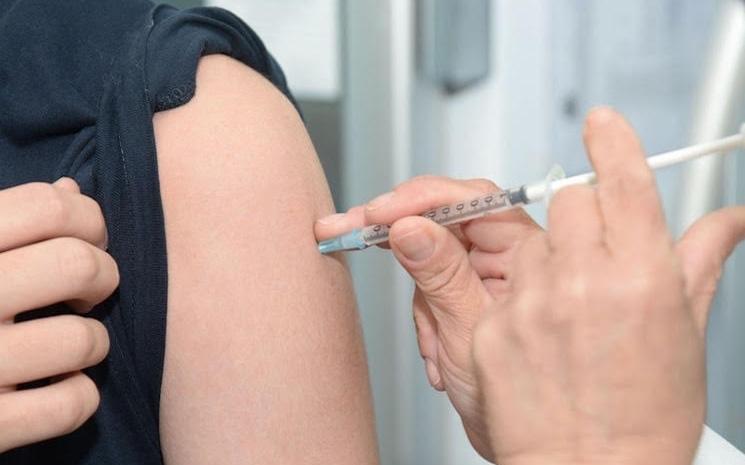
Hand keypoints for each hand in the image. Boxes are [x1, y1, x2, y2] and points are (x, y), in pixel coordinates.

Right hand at [0, 179, 118, 452]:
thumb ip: (6, 220)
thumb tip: (72, 190)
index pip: (50, 206)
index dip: (89, 220)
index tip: (86, 241)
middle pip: (80, 264)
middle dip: (101, 277)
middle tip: (84, 294)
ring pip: (84, 340)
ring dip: (90, 342)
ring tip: (63, 345)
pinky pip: (72, 405)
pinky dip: (78, 396)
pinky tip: (53, 387)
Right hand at [316, 177, 542, 459]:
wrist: (527, 444)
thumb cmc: (524, 398)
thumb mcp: (469, 330)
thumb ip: (440, 273)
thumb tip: (409, 226)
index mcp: (526, 252)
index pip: (471, 200)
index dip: (420, 198)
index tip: (377, 213)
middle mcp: (508, 256)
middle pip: (443, 220)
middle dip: (397, 234)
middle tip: (345, 229)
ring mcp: (486, 275)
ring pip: (430, 257)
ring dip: (421, 303)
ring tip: (435, 346)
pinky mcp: (468, 292)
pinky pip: (430, 286)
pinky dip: (424, 319)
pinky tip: (439, 353)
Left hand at [471, 108, 744, 464]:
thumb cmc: (645, 418)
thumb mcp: (685, 334)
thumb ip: (699, 262)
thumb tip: (730, 220)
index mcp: (642, 277)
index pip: (622, 184)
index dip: (611, 144)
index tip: (600, 124)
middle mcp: (584, 281)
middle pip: (569, 203)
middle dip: (581, 220)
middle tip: (591, 262)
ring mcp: (532, 302)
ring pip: (530, 242)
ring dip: (545, 260)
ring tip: (563, 309)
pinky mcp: (491, 326)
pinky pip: (498, 284)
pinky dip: (516, 296)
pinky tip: (537, 334)